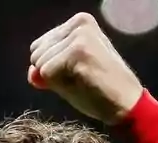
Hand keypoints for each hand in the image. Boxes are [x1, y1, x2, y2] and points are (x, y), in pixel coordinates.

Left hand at [28, 13, 144, 124]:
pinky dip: (59, 85)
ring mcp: (79, 36)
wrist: (125, 104)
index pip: (39, 45)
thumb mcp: (68, 73)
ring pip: (40, 64)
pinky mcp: (77, 51)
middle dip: (53, 73)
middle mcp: (79, 23)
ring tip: (83, 80)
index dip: (52, 67)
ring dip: (57, 80)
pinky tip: (83, 83)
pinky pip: (46, 73)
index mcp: (79, 22)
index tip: (78, 71)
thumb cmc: (99, 90)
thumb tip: (32, 71)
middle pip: (36, 53)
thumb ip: (47, 67)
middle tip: (81, 78)